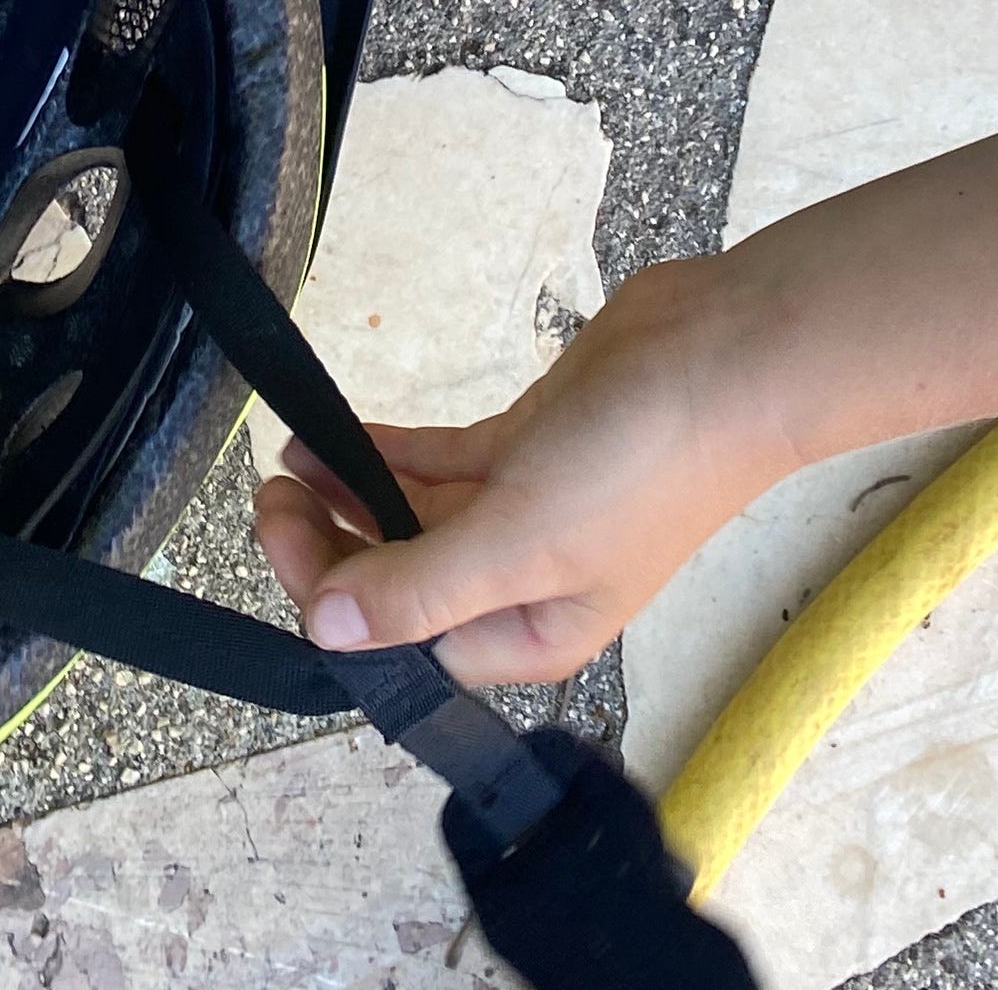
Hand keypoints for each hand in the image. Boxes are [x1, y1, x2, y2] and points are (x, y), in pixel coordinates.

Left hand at [250, 255, 783, 684]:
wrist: (728, 356)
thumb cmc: (641, 466)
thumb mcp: (523, 540)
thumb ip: (420, 587)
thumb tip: (325, 633)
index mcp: (529, 634)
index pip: (404, 640)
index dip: (333, 596)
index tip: (280, 529)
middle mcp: (521, 583)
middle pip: (402, 580)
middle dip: (331, 545)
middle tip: (269, 493)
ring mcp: (523, 509)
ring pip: (413, 517)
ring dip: (349, 495)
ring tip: (286, 462)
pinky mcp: (526, 445)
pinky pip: (438, 463)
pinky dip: (386, 453)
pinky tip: (333, 437)